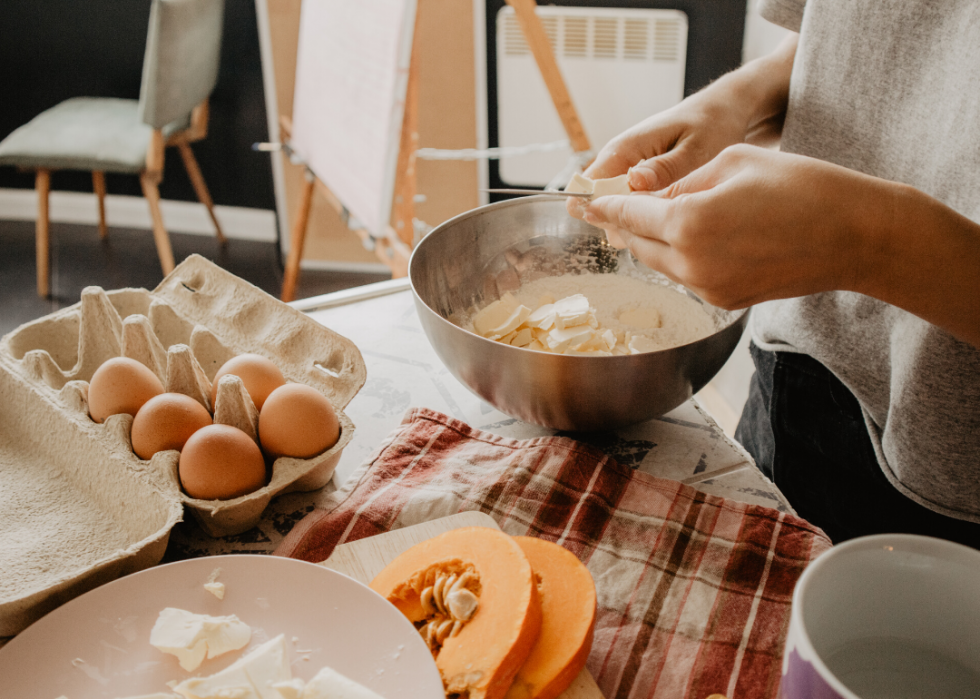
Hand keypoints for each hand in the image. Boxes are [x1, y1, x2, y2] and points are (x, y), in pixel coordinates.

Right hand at [567, 34, 797, 219]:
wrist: (723, 109)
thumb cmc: (712, 124)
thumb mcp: (696, 147)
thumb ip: (665, 168)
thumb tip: (634, 182)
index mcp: (627, 148)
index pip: (590, 182)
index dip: (596, 209)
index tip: (620, 231)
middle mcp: (619, 158)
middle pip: (596, 198)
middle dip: (616, 222)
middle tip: (650, 235)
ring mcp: (627, 168)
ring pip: (611, 203)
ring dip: (628, 222)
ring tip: (661, 231)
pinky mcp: (638, 176)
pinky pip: (627, 201)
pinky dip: (640, 216)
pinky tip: (664, 224)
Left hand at [582, 145, 873, 308]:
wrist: (858, 237)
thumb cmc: (805, 188)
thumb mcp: (734, 162)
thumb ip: (685, 183)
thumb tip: (657, 199)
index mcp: (688, 224)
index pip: (629, 216)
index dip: (603, 207)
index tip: (581, 202)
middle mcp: (691, 264)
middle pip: (639, 244)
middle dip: (624, 225)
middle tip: (605, 210)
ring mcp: (709, 288)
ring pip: (662, 262)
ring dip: (653, 241)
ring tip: (648, 220)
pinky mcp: (727, 300)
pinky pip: (688, 276)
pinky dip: (681, 256)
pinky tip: (692, 237)